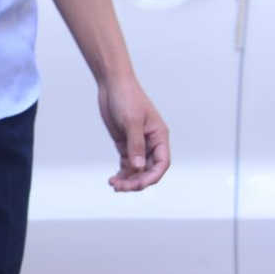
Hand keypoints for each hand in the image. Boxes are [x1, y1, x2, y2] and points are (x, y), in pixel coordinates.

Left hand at [97, 76, 170, 191]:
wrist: (112, 85)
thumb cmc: (126, 98)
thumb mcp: (131, 122)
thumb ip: (135, 145)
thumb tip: (138, 167)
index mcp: (159, 136)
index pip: (162, 163)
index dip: (152, 176)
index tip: (138, 184)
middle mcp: (151, 142)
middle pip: (149, 170)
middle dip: (137, 181)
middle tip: (120, 187)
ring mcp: (138, 144)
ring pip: (137, 169)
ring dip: (127, 179)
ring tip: (113, 184)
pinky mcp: (125, 144)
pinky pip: (126, 164)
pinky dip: (121, 173)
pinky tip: (112, 179)